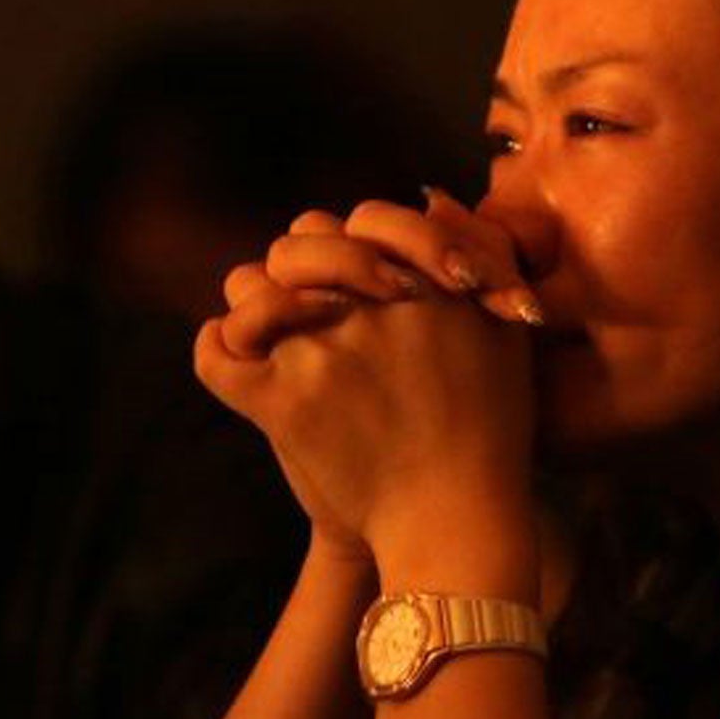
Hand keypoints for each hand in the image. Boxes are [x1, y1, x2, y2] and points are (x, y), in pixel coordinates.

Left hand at [197, 251, 536, 587]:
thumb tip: (432, 197)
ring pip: (250, 290)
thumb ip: (480, 258)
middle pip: (297, 245)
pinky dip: (216, 349)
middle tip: (310, 302)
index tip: (359, 277)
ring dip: (255, 304)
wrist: (452, 521)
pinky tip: (233, 356)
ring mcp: (322, 354)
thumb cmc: (486, 431)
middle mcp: (371, 309)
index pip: (361, 220)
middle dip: (297, 264)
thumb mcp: (503, 334)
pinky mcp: (284, 404)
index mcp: (423, 285)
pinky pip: (217, 355)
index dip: (351, 242)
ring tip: (271, 333)